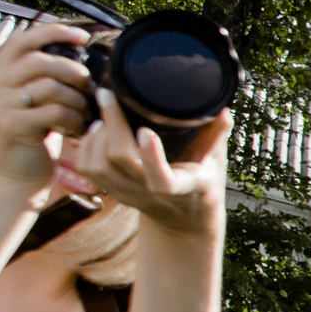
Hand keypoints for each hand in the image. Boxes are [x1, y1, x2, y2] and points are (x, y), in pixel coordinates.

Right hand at [0, 22, 98, 187]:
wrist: (16, 172)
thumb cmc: (35, 133)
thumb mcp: (37, 99)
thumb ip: (48, 77)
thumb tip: (82, 58)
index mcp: (3, 71)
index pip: (24, 40)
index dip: (54, 31)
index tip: (83, 36)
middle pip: (42, 62)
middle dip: (74, 73)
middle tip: (87, 88)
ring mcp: (3, 104)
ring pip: (51, 86)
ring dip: (77, 99)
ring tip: (82, 113)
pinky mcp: (14, 125)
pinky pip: (54, 111)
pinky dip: (74, 118)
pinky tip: (77, 128)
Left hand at [71, 93, 227, 236]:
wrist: (182, 216)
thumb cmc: (201, 181)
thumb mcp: (215, 161)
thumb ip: (216, 135)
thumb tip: (224, 109)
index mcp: (181, 186)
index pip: (163, 179)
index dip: (151, 157)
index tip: (145, 130)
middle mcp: (150, 193)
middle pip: (120, 160)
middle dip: (112, 124)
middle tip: (108, 96)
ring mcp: (128, 193)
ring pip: (98, 164)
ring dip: (97, 134)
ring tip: (105, 114)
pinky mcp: (112, 191)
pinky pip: (87, 167)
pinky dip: (86, 144)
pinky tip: (97, 129)